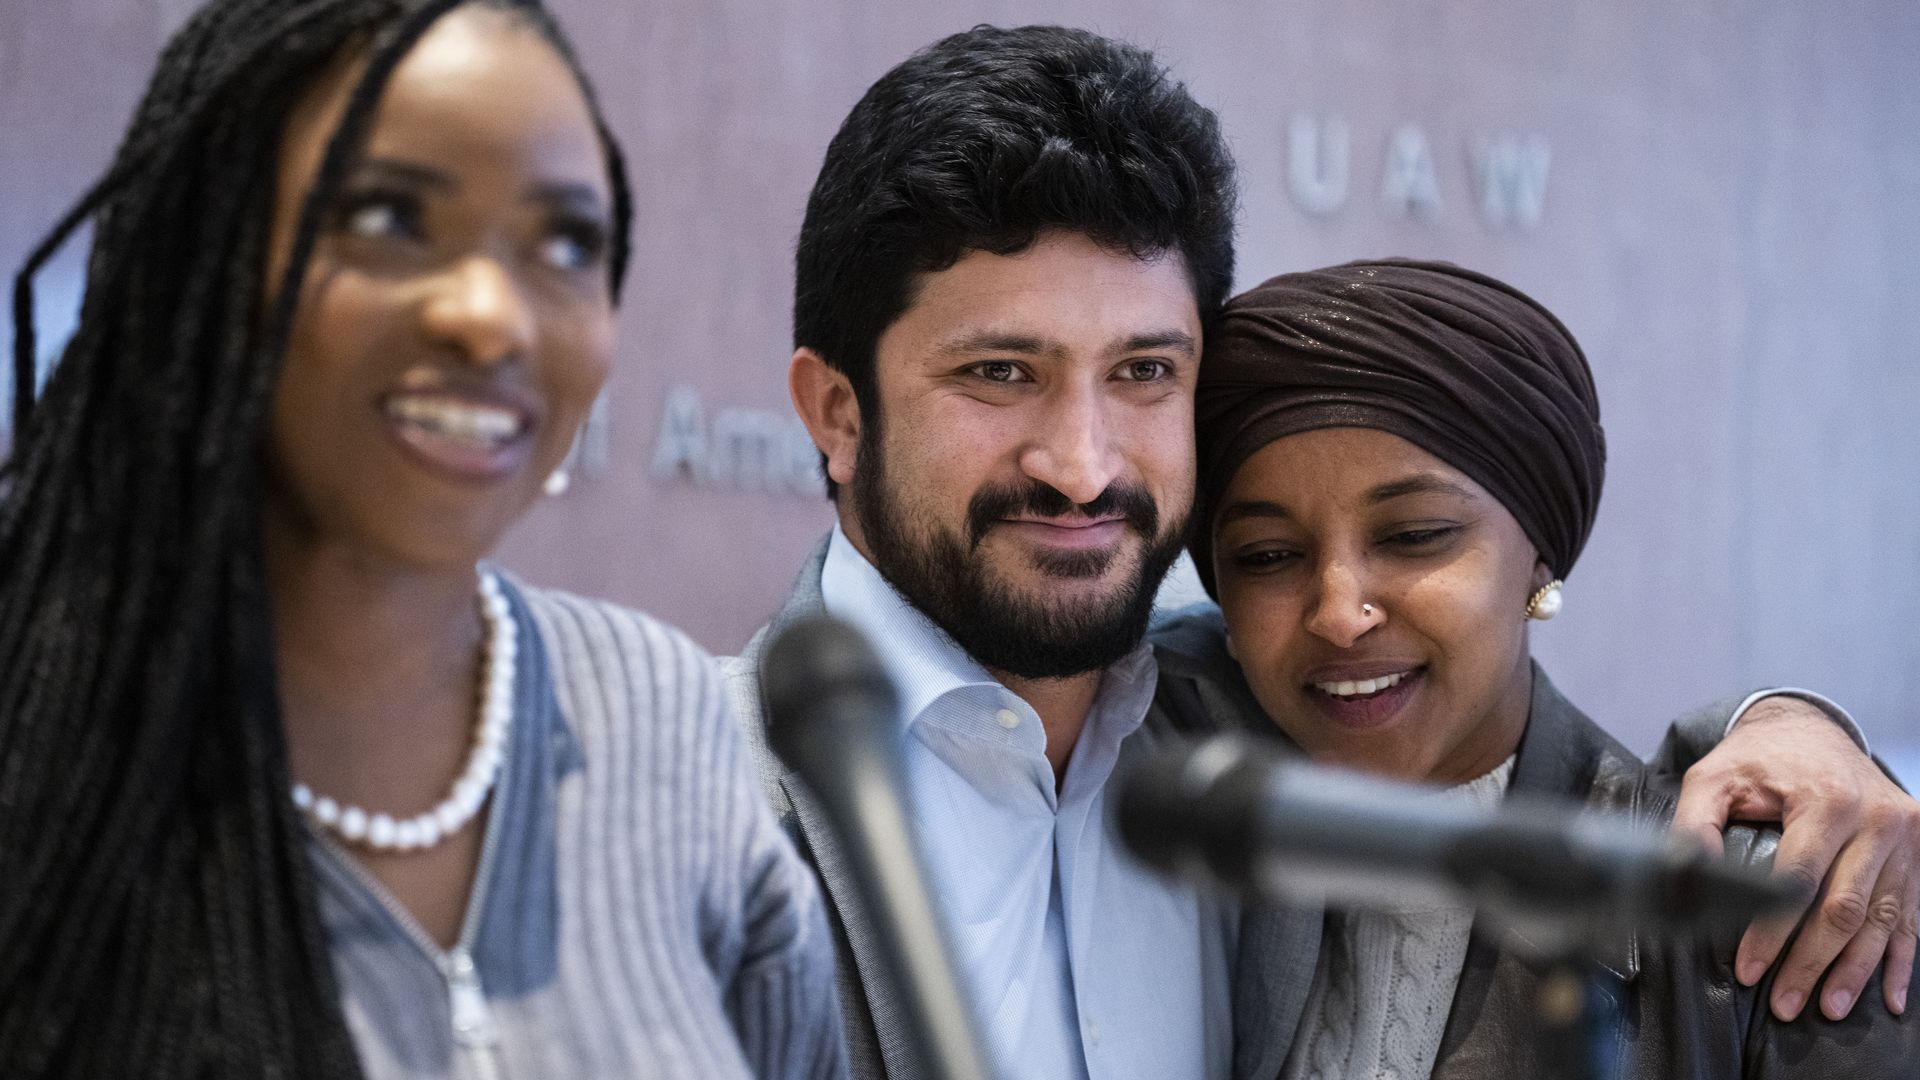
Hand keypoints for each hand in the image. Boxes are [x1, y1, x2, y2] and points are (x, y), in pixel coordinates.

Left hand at [1672, 696, 1918, 1021]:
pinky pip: (1911, 912)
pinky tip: (1889, 995)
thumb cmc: (1759, 758)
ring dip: (1855, 971)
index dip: (1771, 931)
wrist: (1811, 729)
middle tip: (1785, 1004)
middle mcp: (1874, 819)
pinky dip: (1900, 958)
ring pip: (1882, 918)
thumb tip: (1688, 873)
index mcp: (1825, 800)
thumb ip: (1695, 823)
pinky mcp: (1915, 850)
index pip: (1797, 881)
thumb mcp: (1714, 777)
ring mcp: (1903, 837)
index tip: (1748, 968)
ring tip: (1827, 1007)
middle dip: (1812, 962)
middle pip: (1844, 908)